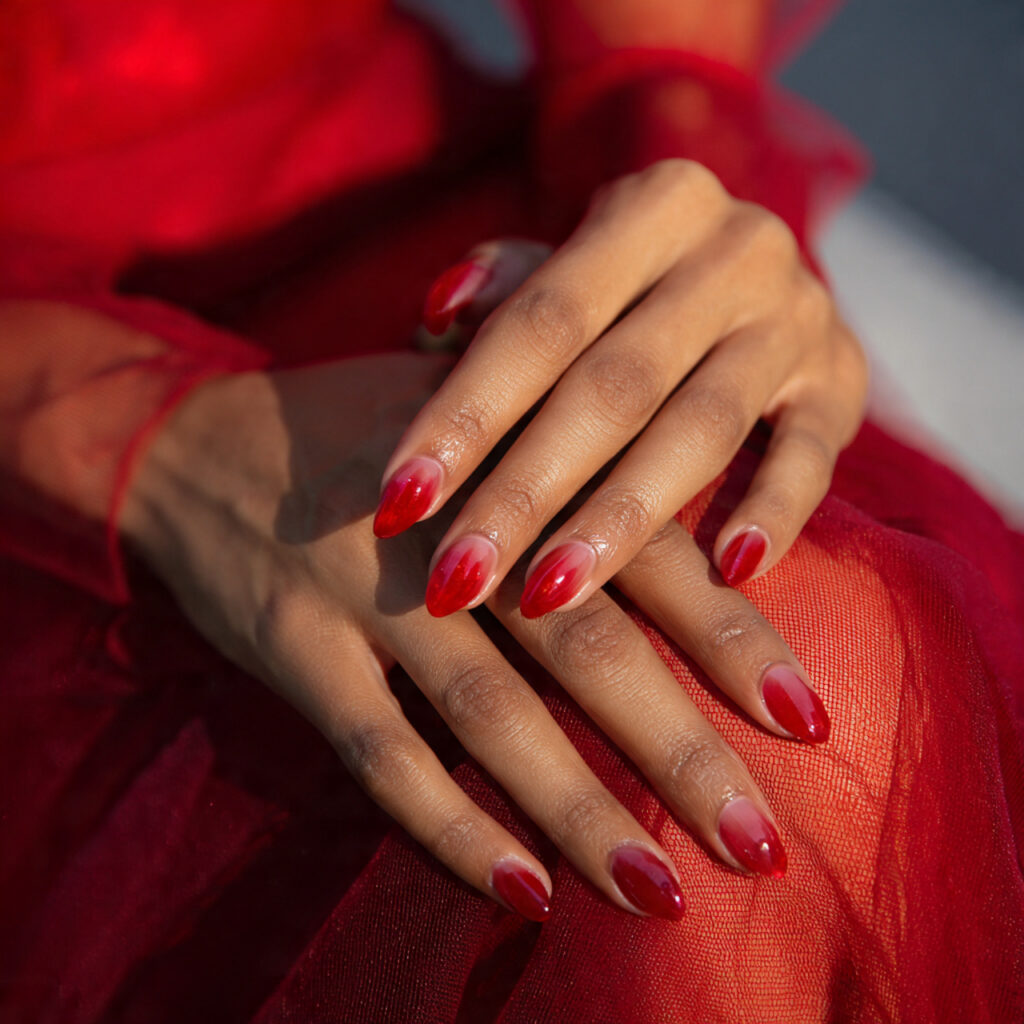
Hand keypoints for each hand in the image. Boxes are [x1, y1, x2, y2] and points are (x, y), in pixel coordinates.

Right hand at [121, 355, 823, 922]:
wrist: (195, 440)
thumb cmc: (369, 433)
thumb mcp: (473, 411)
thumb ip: (575, 459)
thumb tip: (705, 543)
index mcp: (513, 460)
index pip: (642, 551)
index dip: (728, 634)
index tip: (808, 718)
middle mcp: (452, 530)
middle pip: (584, 645)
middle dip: (677, 750)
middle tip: (762, 845)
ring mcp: (365, 593)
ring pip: (490, 713)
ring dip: (577, 808)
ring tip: (660, 892)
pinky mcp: (293, 647)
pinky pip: (377, 755)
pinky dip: (448, 826)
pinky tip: (521, 892)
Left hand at [375, 159, 867, 616]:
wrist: (750, 270)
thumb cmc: (626, 288)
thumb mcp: (572, 267)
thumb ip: (504, 287)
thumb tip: (438, 314)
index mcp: (652, 206)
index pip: (539, 320)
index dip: (464, 412)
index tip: (397, 500)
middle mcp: (731, 251)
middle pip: (612, 385)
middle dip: (524, 490)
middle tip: (455, 580)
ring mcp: (797, 317)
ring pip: (698, 427)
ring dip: (621, 520)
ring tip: (547, 598)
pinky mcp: (843, 384)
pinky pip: (812, 455)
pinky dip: (775, 511)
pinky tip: (732, 573)